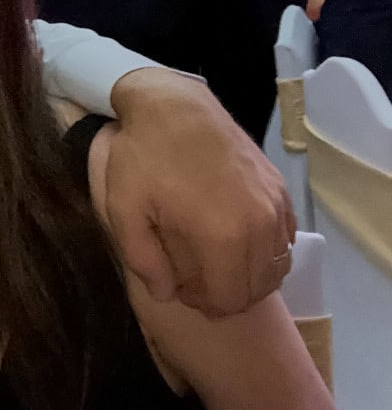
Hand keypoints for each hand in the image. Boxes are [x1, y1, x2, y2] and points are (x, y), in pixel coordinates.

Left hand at [103, 69, 295, 316]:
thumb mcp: (124, 211)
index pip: (230, 299)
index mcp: (223, 236)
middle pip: (258, 287)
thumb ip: (143, 261)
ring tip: (215, 261)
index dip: (204, 303)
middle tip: (196, 278)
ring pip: (277, 265)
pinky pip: (285, 237)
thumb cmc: (142, 158)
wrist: (173, 106)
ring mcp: (275, 204)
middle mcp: (260, 224)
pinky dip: (266, 250)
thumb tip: (165, 295)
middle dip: (227, 294)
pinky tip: (236, 239)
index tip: (180, 287)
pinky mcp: (280, 188)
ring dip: (249, 274)